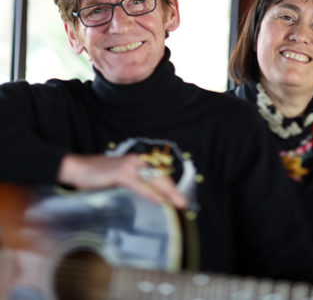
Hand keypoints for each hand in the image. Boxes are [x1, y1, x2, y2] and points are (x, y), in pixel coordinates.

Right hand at [57, 153, 187, 208]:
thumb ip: (133, 186)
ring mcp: (129, 166)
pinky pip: (139, 185)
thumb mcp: (119, 181)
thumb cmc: (97, 176)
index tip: (179, 199)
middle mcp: (136, 162)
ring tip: (178, 203)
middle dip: (173, 190)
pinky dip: (151, 193)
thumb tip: (149, 197)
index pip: (157, 175)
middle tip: (184, 203)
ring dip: (167, 192)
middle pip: (160, 176)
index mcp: (137, 164)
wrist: (76, 168)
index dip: (170, 187)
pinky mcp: (120, 173)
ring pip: (153, 180)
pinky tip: (160, 200)